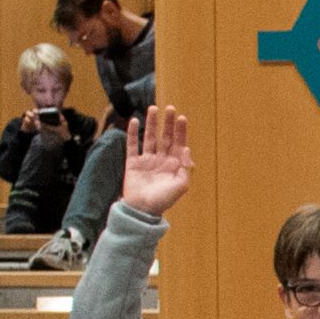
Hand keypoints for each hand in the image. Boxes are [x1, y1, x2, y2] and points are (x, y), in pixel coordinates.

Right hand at [118, 102, 193, 218]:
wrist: (142, 210)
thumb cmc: (163, 200)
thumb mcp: (181, 186)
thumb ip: (187, 168)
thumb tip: (186, 149)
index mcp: (174, 165)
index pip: (178, 143)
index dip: (180, 131)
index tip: (182, 118)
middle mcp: (161, 160)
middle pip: (165, 137)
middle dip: (168, 123)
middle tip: (170, 108)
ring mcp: (146, 160)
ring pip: (150, 138)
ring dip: (152, 124)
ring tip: (153, 108)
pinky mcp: (133, 163)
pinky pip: (132, 145)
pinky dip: (133, 133)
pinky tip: (134, 121)